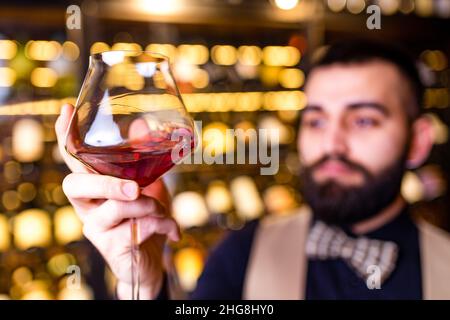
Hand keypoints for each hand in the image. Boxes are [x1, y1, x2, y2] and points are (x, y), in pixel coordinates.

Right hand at [55, 104, 180, 298]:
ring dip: (148, 205)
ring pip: (115, 208)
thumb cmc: (146, 218)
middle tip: (133, 188)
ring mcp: (97, 228)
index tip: (67, 110)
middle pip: (76, 186)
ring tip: (163, 210)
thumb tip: (141, 125)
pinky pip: (139, 228)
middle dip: (106, 183)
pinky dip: (164, 224)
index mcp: (94, 186)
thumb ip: (143, 162)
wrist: (154, 260)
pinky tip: (174, 231)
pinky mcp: (111, 248)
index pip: (73, 159)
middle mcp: (88, 206)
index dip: (66, 136)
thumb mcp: (149, 186)